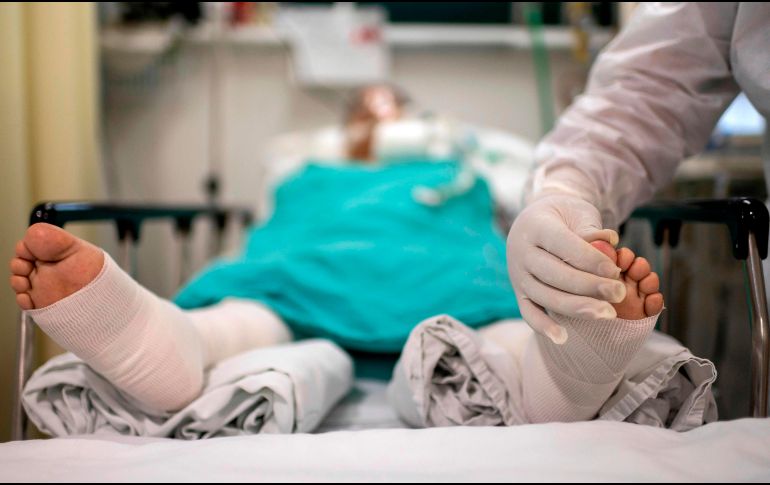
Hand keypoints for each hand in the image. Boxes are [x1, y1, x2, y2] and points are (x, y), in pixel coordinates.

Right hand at [507, 194, 626, 343]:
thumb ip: (590, 229)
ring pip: (544, 296)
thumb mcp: (577, 212)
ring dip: (576, 308)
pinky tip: (563, 339)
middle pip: (554, 274)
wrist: (535, 219)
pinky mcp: (519, 292)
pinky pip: (528, 312)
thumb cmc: (564, 215)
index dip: (590, 259)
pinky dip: (543, 327)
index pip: (563, 245)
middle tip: (619, 294)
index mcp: (535, 226)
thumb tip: (609, 241)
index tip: (615, 271)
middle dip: (589, 286)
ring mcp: (517, 275)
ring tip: (607, 314)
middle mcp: (521, 252)